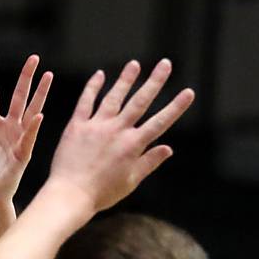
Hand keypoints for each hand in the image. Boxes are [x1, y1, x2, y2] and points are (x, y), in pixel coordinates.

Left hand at [0, 54, 51, 225]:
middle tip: (34, 59)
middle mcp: (7, 127)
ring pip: (30, 111)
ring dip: (39, 94)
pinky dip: (34, 127)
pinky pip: (29, 138)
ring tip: (48, 76)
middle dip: (26, 78)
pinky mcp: (23, 154)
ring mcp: (17, 138)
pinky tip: (39, 114)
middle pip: (18, 97)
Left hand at [46, 59, 194, 212]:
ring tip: (135, 64)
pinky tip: (100, 74)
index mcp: (133, 146)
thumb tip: (168, 148)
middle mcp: (117, 131)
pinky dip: (93, 87)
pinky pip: (86, 102)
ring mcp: (96, 126)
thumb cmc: (103, 193)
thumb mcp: (131, 181)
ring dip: (126, 79)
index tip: (188, 92)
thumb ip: (149, 162)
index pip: (160, 122)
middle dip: (154, 82)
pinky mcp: (77, 125)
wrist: (70, 195)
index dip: (176, 107)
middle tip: (165, 63)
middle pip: (139, 101)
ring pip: (114, 97)